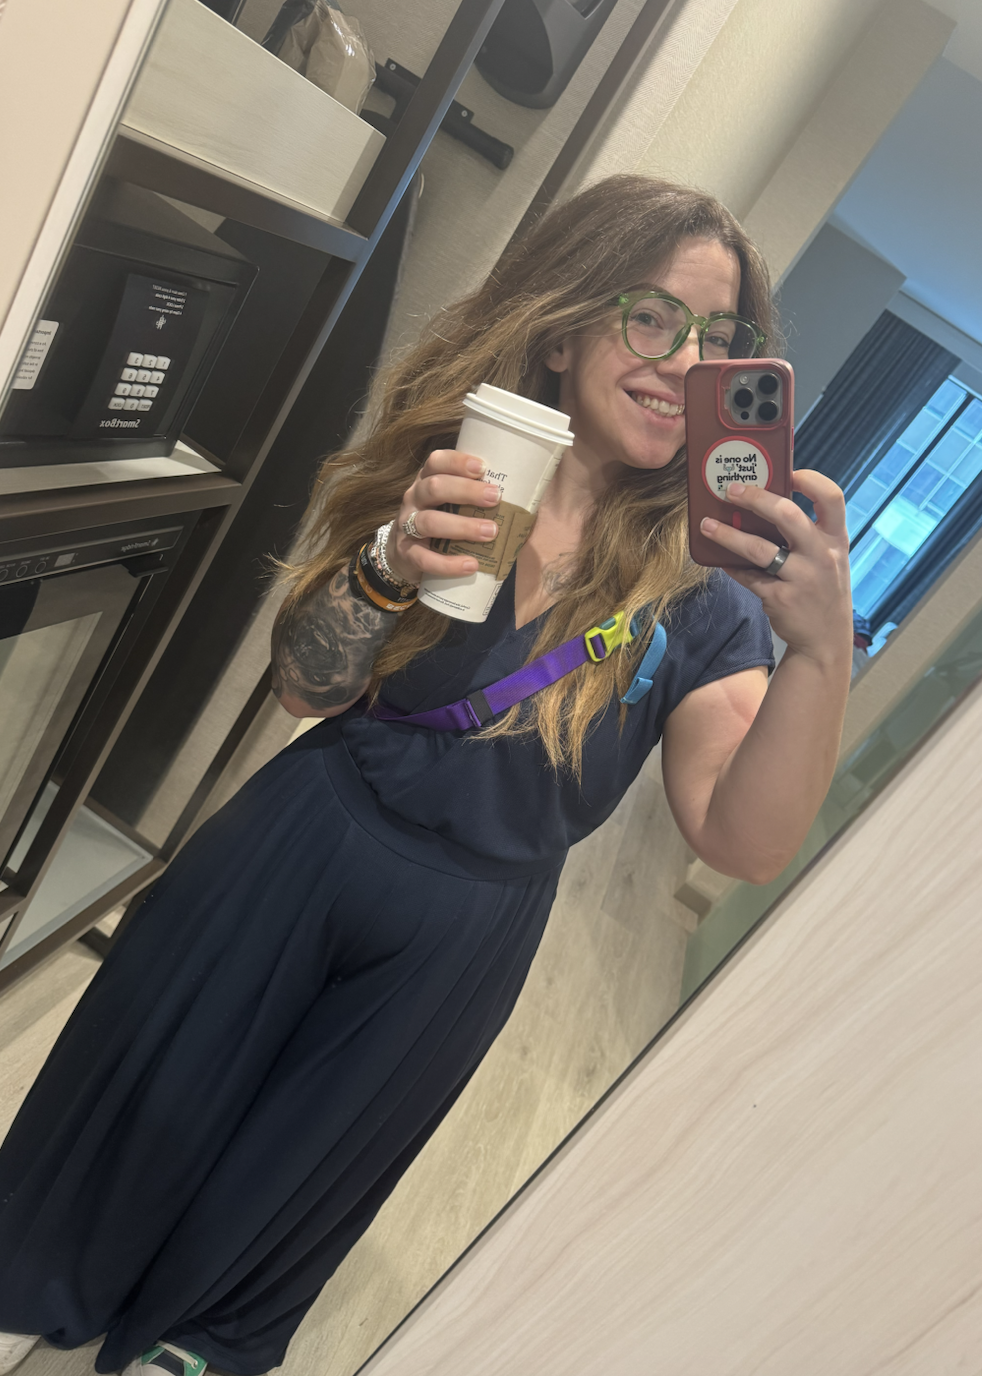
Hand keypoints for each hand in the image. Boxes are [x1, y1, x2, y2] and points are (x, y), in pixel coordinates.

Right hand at [386, 449, 502, 584]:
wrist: (407, 556)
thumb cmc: (444, 523)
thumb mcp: (454, 503)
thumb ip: (477, 497)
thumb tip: (527, 493)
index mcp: (427, 480)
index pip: (436, 461)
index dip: (457, 462)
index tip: (483, 467)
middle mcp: (414, 499)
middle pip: (434, 487)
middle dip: (466, 491)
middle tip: (495, 497)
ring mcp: (406, 526)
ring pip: (429, 522)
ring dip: (462, 526)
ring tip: (491, 532)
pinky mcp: (406, 554)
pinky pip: (424, 559)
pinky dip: (448, 564)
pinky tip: (471, 565)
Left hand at [699, 469, 852, 667]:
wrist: (825, 641)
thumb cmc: (821, 591)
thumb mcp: (827, 559)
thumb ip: (805, 535)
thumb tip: (761, 506)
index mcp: (835, 539)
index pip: (832, 497)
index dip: (809, 479)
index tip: (786, 471)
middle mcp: (822, 556)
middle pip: (787, 515)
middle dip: (756, 498)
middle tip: (731, 490)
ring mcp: (802, 578)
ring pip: (758, 548)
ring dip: (728, 534)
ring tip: (706, 524)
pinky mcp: (780, 598)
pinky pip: (748, 576)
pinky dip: (731, 566)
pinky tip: (718, 559)